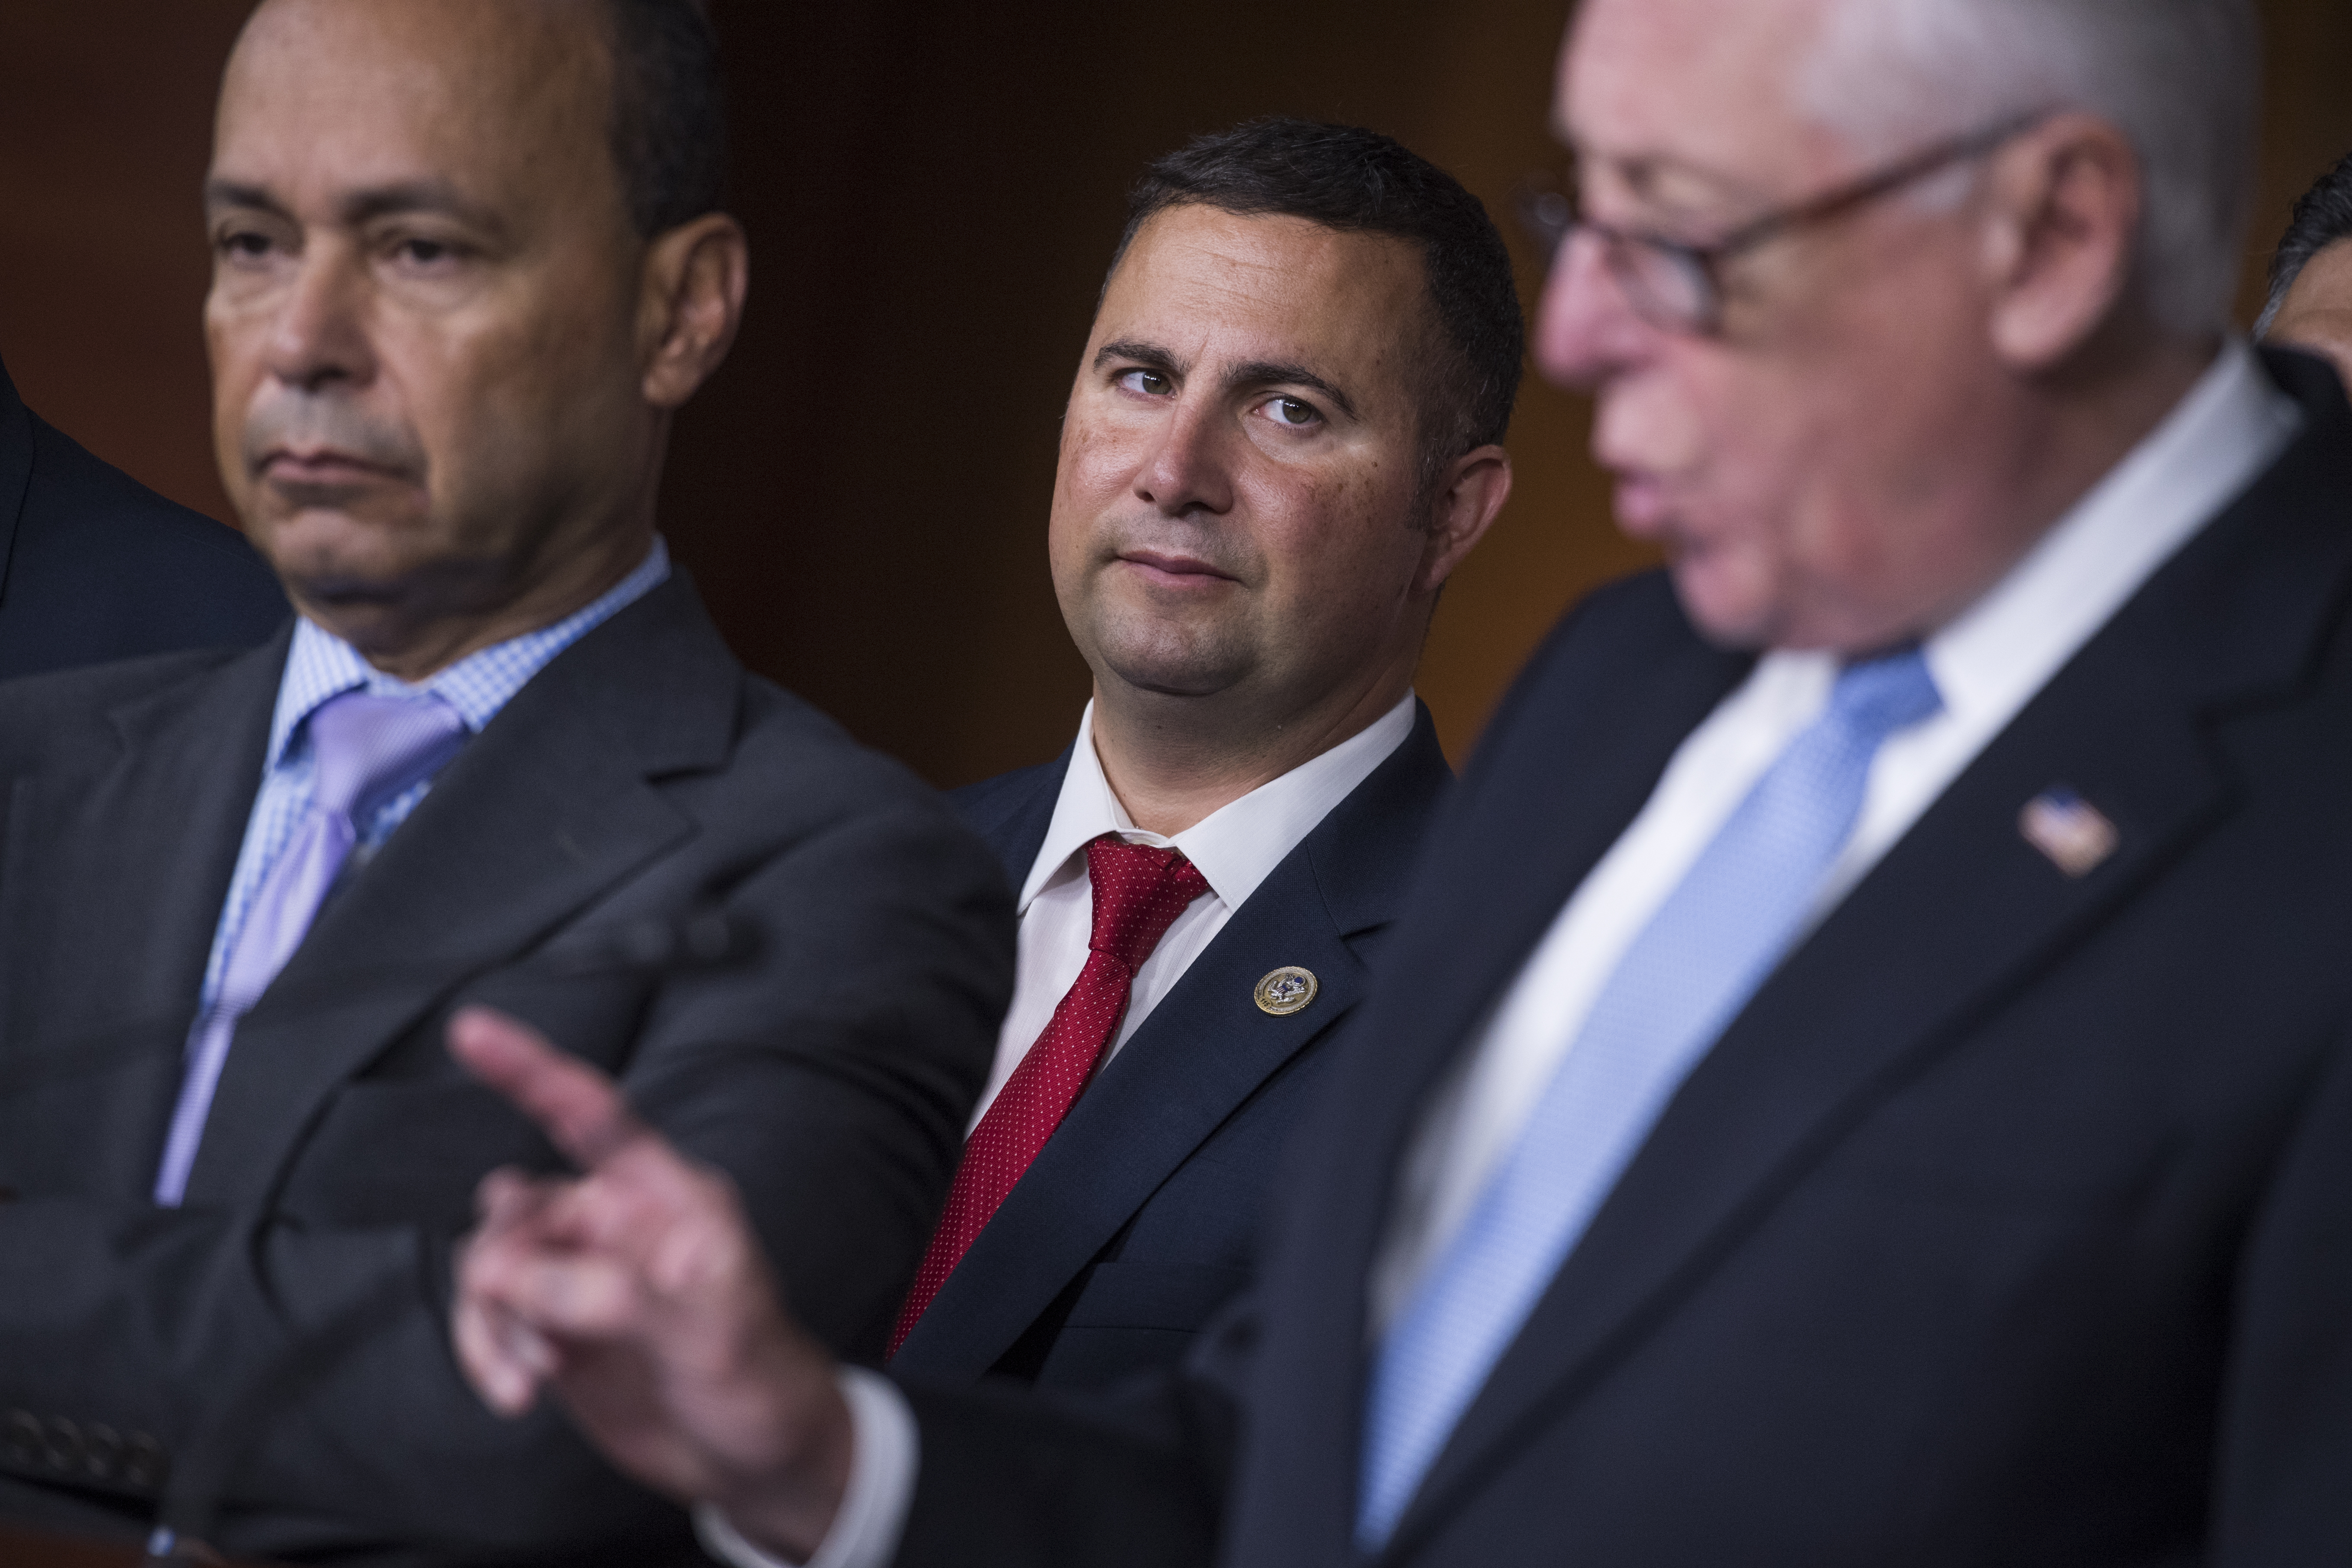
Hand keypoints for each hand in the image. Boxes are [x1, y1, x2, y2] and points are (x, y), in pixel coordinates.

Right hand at [449, 1006, 854, 1559]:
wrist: (757, 1457)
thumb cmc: (761, 1377)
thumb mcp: (710, 1331)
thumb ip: (616, 1295)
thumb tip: (521, 1278)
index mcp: (663, 1198)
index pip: (592, 1114)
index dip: (531, 1070)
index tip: (473, 1031)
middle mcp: (614, 1226)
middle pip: (518, 1208)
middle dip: (504, 1264)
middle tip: (530, 1322)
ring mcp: (580, 1279)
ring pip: (493, 1267)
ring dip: (492, 1322)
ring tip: (529, 1375)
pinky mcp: (555, 1330)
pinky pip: (491, 1319)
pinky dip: (488, 1352)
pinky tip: (518, 1390)